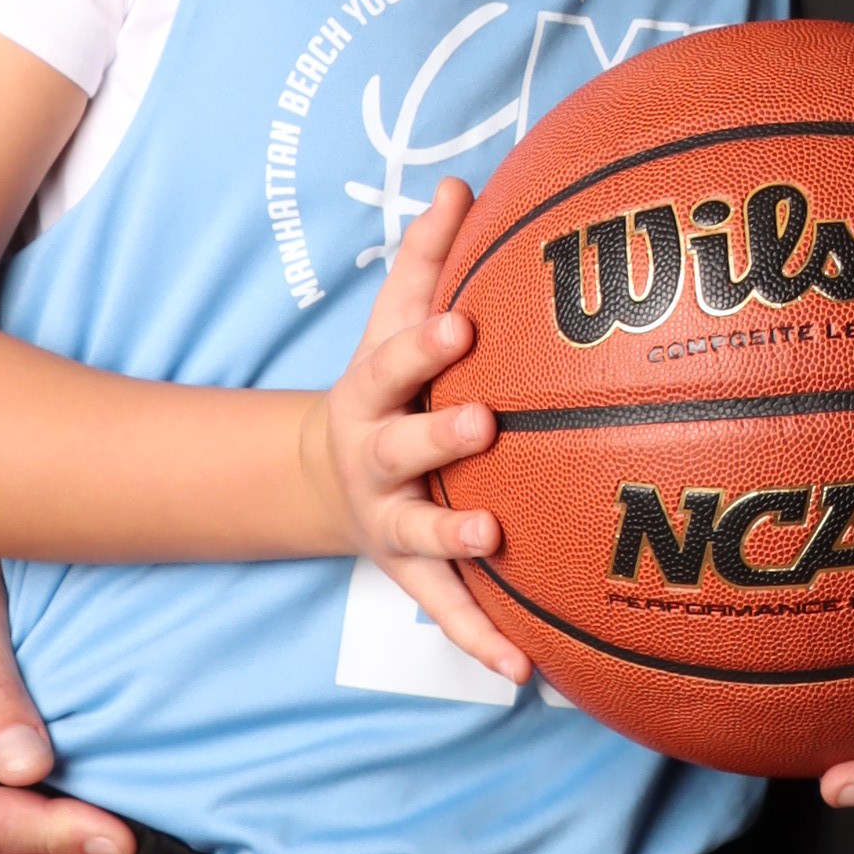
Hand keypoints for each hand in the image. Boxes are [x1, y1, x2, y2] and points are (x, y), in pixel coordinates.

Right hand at [300, 181, 527, 685]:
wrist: (329, 477)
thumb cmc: (388, 384)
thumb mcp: (393, 320)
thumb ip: (427, 258)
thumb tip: (462, 182)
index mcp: (374, 390)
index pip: (398, 358)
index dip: (427, 343)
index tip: (465, 323)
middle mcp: (378, 459)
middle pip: (402, 445)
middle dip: (439, 434)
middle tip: (483, 422)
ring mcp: (393, 522)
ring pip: (421, 534)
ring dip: (455, 539)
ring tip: (493, 540)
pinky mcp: (413, 577)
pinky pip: (450, 614)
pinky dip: (482, 642)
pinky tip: (524, 671)